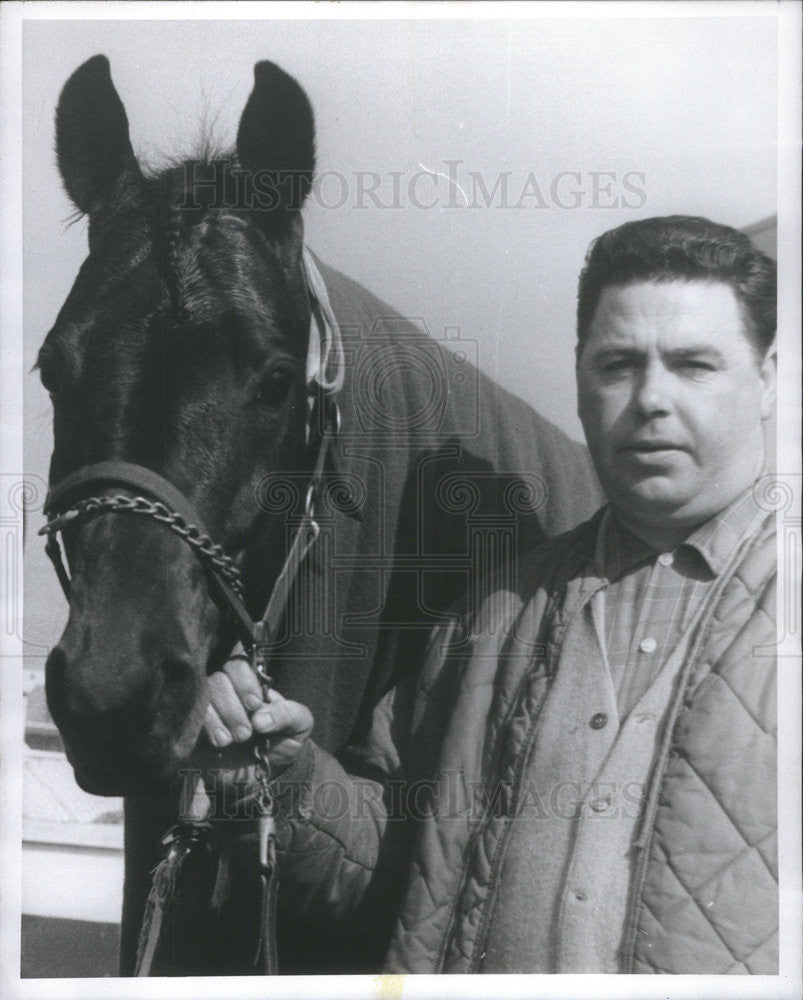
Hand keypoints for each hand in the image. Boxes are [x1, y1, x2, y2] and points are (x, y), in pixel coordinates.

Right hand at [197, 647, 313, 774]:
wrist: (264, 777)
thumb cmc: (282, 741)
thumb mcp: (298, 724)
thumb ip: (287, 714)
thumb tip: (260, 719)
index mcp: (249, 682)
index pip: (238, 663)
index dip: (244, 680)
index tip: (254, 704)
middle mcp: (224, 691)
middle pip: (216, 679)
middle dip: (231, 706)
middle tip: (246, 733)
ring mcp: (205, 709)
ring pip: (199, 698)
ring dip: (216, 718)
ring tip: (233, 741)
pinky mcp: (191, 729)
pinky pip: (186, 720)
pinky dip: (202, 729)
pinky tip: (218, 743)